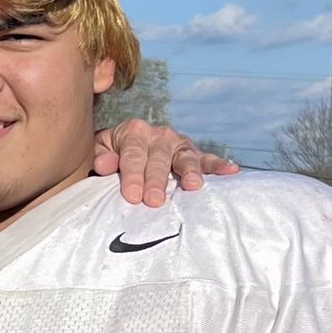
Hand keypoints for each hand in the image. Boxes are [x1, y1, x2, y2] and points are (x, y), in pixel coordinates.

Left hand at [93, 118, 238, 208]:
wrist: (122, 144)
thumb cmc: (109, 153)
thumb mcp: (99, 151)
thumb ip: (100, 157)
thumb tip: (104, 164)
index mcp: (133, 131)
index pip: (133, 154)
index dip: (133, 175)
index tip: (133, 196)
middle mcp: (158, 134)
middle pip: (158, 158)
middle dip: (157, 180)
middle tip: (155, 201)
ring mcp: (177, 143)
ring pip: (184, 156)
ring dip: (190, 171)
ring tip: (193, 186)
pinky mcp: (192, 153)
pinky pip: (207, 158)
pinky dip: (219, 165)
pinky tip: (232, 171)